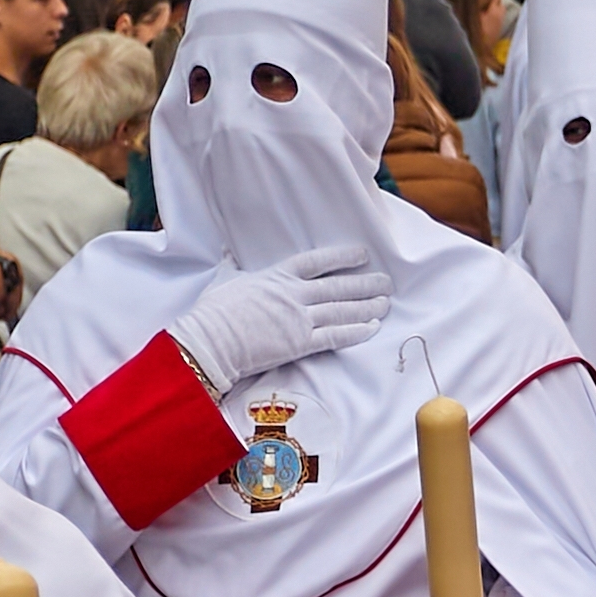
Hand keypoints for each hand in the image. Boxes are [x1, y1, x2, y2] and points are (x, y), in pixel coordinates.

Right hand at [174, 244, 390, 392]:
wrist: (209, 341)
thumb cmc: (212, 312)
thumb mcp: (223, 281)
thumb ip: (232, 267)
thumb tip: (227, 253)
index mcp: (277, 276)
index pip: (317, 261)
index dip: (342, 257)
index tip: (361, 255)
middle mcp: (293, 294)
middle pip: (338, 287)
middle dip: (364, 284)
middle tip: (385, 282)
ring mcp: (299, 318)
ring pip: (342, 310)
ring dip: (367, 306)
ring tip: (385, 303)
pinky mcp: (300, 343)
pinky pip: (335, 336)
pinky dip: (357, 332)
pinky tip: (373, 328)